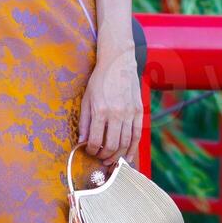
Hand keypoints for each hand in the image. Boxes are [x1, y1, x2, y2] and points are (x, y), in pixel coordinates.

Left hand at [78, 48, 142, 167]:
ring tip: (110, 159)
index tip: (89, 151)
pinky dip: (133, 149)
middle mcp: (117, 113)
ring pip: (126, 143)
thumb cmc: (100, 80)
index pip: (96, 140)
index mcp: (101, 110)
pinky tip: (127, 157)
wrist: (119, 63)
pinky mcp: (139, 112)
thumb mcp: (86, 99)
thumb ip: (84, 122)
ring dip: (117, 155)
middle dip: (104, 156)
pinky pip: (137, 135)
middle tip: (99, 158)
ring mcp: (130, 113)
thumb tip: (82, 141)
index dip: (91, 150)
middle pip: (112, 145)